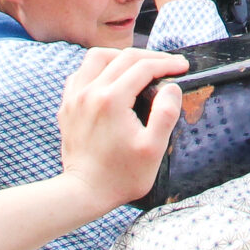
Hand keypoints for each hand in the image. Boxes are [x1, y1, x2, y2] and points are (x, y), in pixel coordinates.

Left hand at [53, 47, 186, 207]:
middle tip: (168, 65)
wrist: (83, 192)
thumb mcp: (153, 149)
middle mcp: (90, 92)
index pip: (144, 67)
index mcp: (112, 100)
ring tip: (138, 66)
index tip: (182, 66)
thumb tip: (172, 87)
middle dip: (150, 57)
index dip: (167, 63)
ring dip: (120, 57)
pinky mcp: (67, 106)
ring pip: (97, 57)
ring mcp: (75, 98)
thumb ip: (166, 114)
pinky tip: (110, 80)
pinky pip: (80, 73)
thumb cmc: (120, 176)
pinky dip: (97, 69)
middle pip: (123, 57)